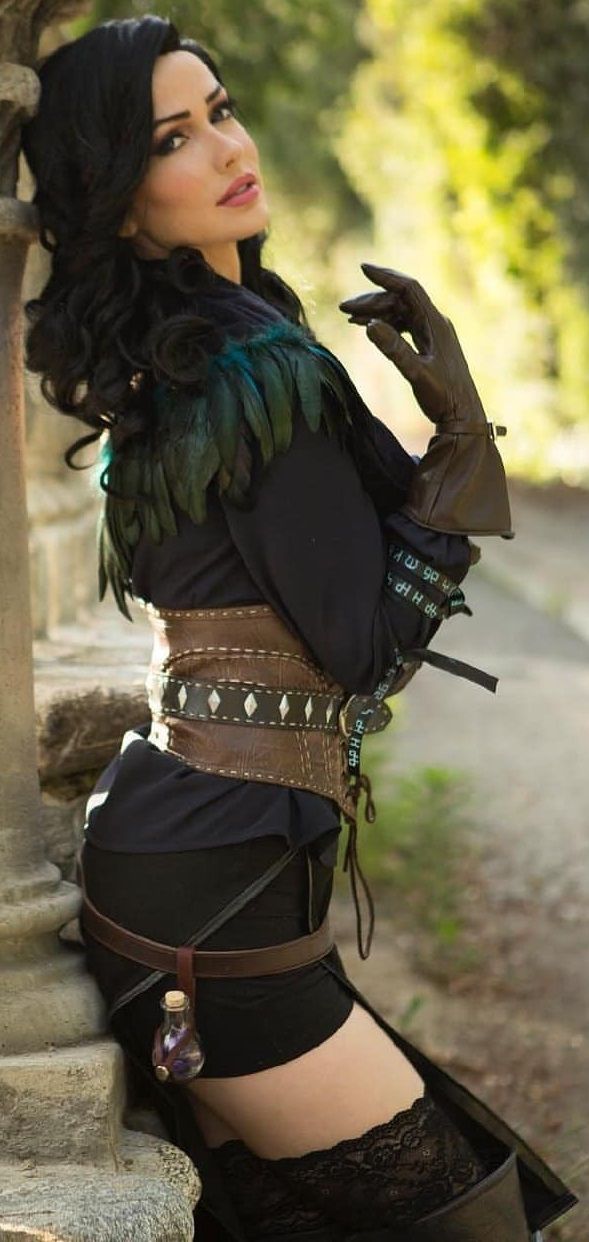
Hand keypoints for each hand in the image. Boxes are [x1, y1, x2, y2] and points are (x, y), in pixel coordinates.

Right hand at [339, 263, 485, 428]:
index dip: (385, 277)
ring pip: (400, 312)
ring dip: (376, 313)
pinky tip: (368, 329)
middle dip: (371, 301)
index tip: (363, 267)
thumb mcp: (415, 374)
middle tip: (343, 309)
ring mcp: (433, 332)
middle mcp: (435, 323)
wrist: (463, 414)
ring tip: (350, 319)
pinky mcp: (429, 343)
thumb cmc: (443, 397)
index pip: (408, 289)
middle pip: (400, 300)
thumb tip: (369, 325)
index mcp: (435, 324)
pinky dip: (386, 324)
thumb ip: (393, 349)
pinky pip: (404, 324)